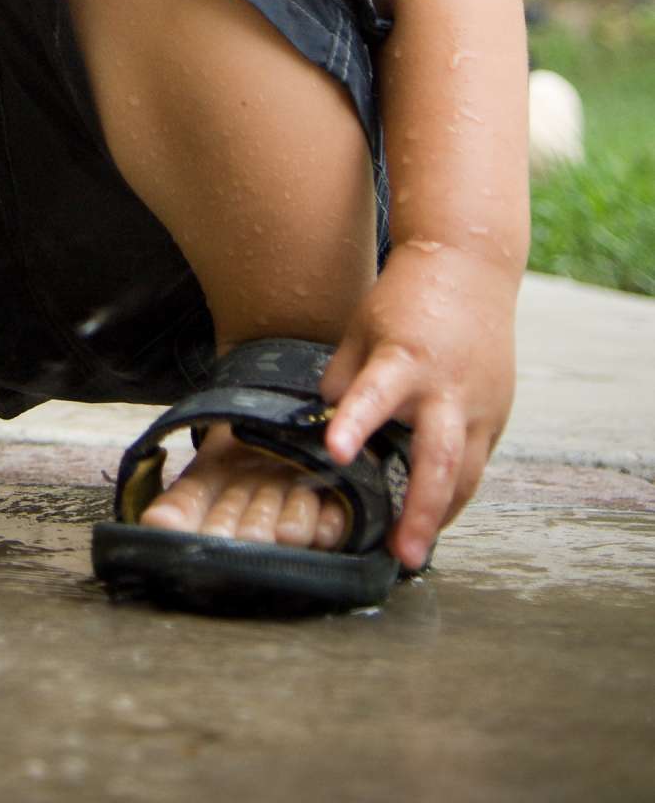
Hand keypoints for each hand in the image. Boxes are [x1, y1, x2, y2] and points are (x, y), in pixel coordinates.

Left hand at [319, 238, 519, 570]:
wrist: (471, 268)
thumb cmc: (407, 298)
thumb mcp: (362, 327)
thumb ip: (344, 379)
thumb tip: (324, 424)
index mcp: (405, 358)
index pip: (375, 394)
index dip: (355, 424)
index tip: (334, 451)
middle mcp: (447, 388)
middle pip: (439, 459)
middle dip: (421, 511)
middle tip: (402, 554)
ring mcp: (480, 405)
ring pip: (466, 475)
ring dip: (440, 515)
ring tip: (413, 550)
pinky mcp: (497, 415)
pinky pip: (476, 464)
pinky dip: (455, 491)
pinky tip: (433, 515)